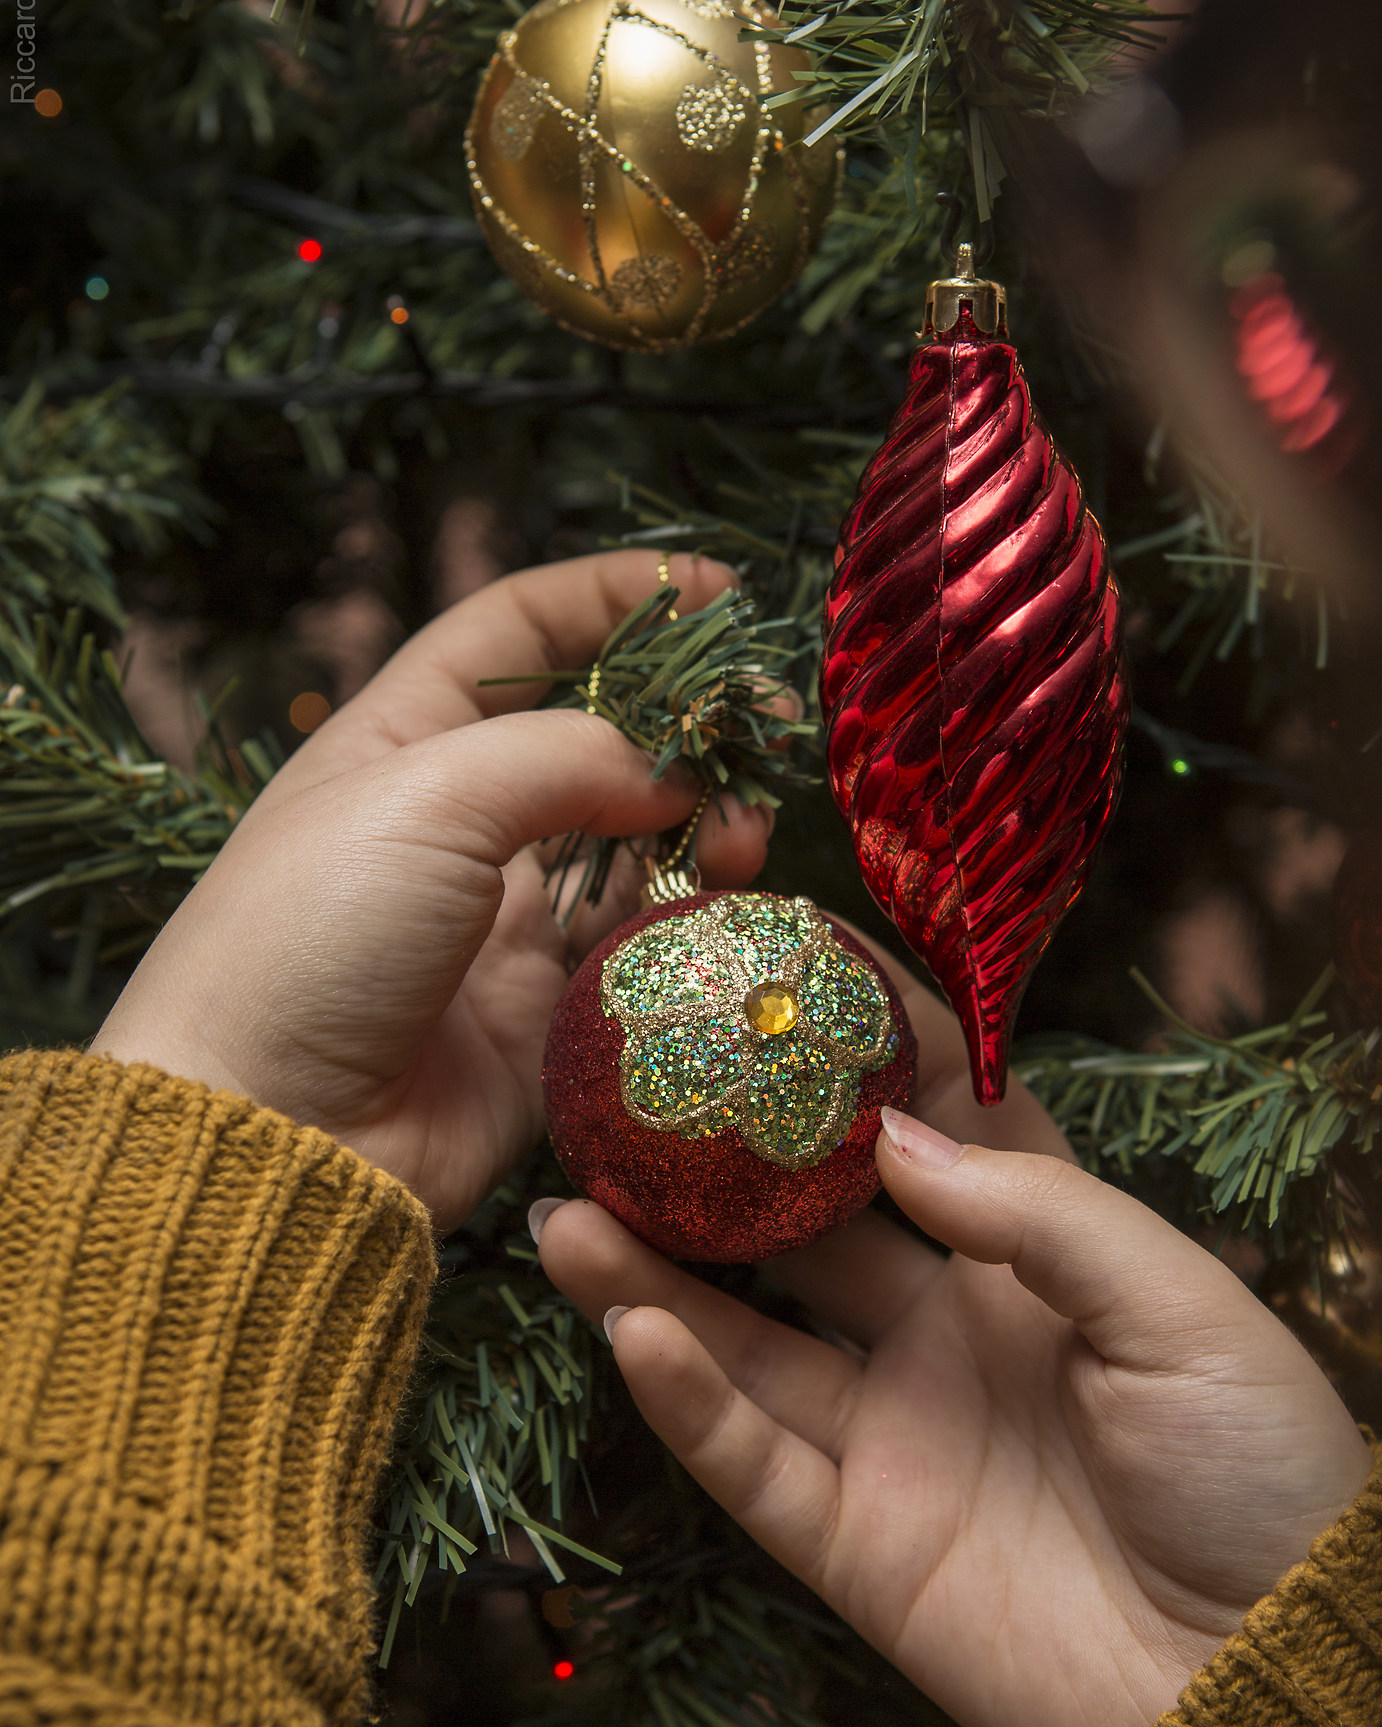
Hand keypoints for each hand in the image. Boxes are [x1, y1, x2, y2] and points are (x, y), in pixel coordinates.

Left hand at [91, 552, 772, 1225]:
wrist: (270, 1134)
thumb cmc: (311, 937)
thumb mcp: (427, 797)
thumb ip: (569, 757)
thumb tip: (679, 773)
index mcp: (400, 743)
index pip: (514, 633)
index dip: (609, 598)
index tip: (710, 592)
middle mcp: (458, 825)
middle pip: (597, 741)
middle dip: (687, 726)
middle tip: (765, 726)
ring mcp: (506, 925)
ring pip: (640, 849)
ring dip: (706, 829)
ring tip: (747, 837)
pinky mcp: (551, 1020)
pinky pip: (646, 955)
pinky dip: (697, 926)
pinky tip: (728, 909)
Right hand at [534, 963, 1371, 1726]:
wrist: (1270, 1684)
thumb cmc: (1260, 1474)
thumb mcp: (1183, 1309)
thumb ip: (1041, 1214)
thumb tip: (894, 1135)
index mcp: (1039, 1272)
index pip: (935, 1144)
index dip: (866, 1070)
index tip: (788, 988)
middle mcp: (949, 1343)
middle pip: (802, 1242)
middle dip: (716, 1178)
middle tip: (626, 1107)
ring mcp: (894, 1444)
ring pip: (744, 1346)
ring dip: (653, 1282)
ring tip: (568, 1210)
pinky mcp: (857, 1551)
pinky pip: (751, 1465)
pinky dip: (687, 1399)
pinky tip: (634, 1329)